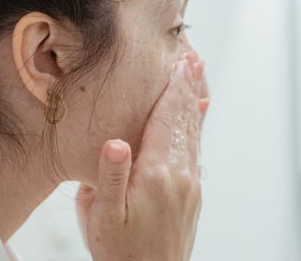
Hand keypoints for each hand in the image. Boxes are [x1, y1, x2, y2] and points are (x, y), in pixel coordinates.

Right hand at [76, 52, 208, 260]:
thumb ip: (109, 176)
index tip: (181, 63)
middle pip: (185, 121)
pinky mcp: (192, 196)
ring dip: (194, 104)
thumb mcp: (102, 214)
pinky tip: (195, 121)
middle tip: (194, 59)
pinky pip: (195, 151)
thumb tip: (115, 143)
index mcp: (157, 174)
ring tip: (198, 79)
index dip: (173, 89)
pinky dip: (196, 128)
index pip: (167, 120)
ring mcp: (190, 186)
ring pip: (194, 135)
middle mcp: (180, 176)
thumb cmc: (121, 251)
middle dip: (188, 88)